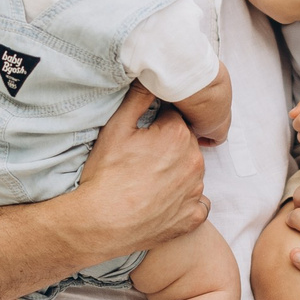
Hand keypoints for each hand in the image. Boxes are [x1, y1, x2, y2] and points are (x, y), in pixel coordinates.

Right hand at [65, 84, 208, 256]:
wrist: (102, 223)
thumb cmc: (106, 174)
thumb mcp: (116, 128)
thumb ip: (138, 97)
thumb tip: (150, 76)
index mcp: (178, 134)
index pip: (174, 118)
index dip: (155, 126)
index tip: (141, 138)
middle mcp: (195, 161)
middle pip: (185, 144)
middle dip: (168, 148)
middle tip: (141, 160)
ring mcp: (196, 191)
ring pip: (191, 172)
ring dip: (177, 173)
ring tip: (148, 182)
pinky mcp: (193, 217)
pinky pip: (197, 203)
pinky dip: (184, 202)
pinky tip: (163, 202)